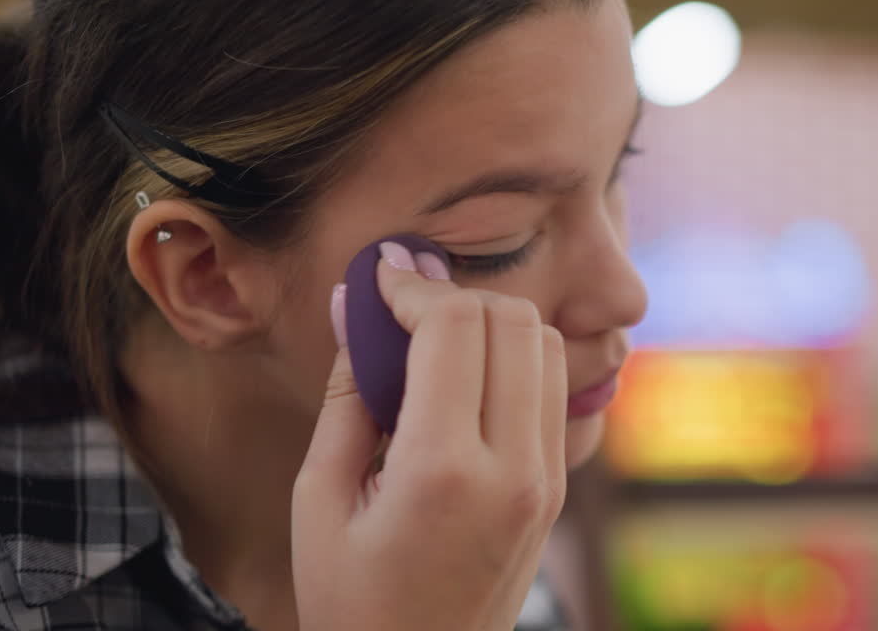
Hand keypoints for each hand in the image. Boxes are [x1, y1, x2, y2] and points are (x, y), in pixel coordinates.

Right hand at [292, 242, 567, 630]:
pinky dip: (515, 359)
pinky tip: (465, 379)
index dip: (411, 285)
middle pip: (512, 320)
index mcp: (444, 471)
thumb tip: (353, 301)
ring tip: (433, 343)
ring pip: (546, 344)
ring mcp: (547, 479)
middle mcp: (514, 469)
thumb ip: (346, 392)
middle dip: (454, 295)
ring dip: (491, 323)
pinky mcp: (558, 486)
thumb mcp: (319, 498)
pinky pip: (552, 387)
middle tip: (401, 309)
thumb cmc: (352, 598)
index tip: (377, 279)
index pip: (454, 327)